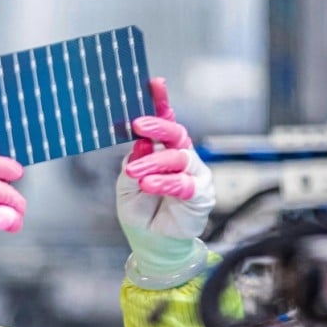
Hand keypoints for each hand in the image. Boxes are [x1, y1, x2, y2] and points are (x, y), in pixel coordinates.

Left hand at [116, 78, 213, 288]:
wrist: (151, 243)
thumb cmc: (140, 212)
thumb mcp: (126, 187)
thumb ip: (133, 163)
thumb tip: (140, 143)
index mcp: (163, 150)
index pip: (164, 122)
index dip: (160, 102)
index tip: (153, 84)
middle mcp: (181, 158)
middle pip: (176, 133)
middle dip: (158, 125)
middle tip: (139, 126)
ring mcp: (193, 174)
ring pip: (178, 158)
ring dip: (154, 163)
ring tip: (134, 174)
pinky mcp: (200, 194)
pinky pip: (184, 183)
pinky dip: (164, 182)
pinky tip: (149, 185)